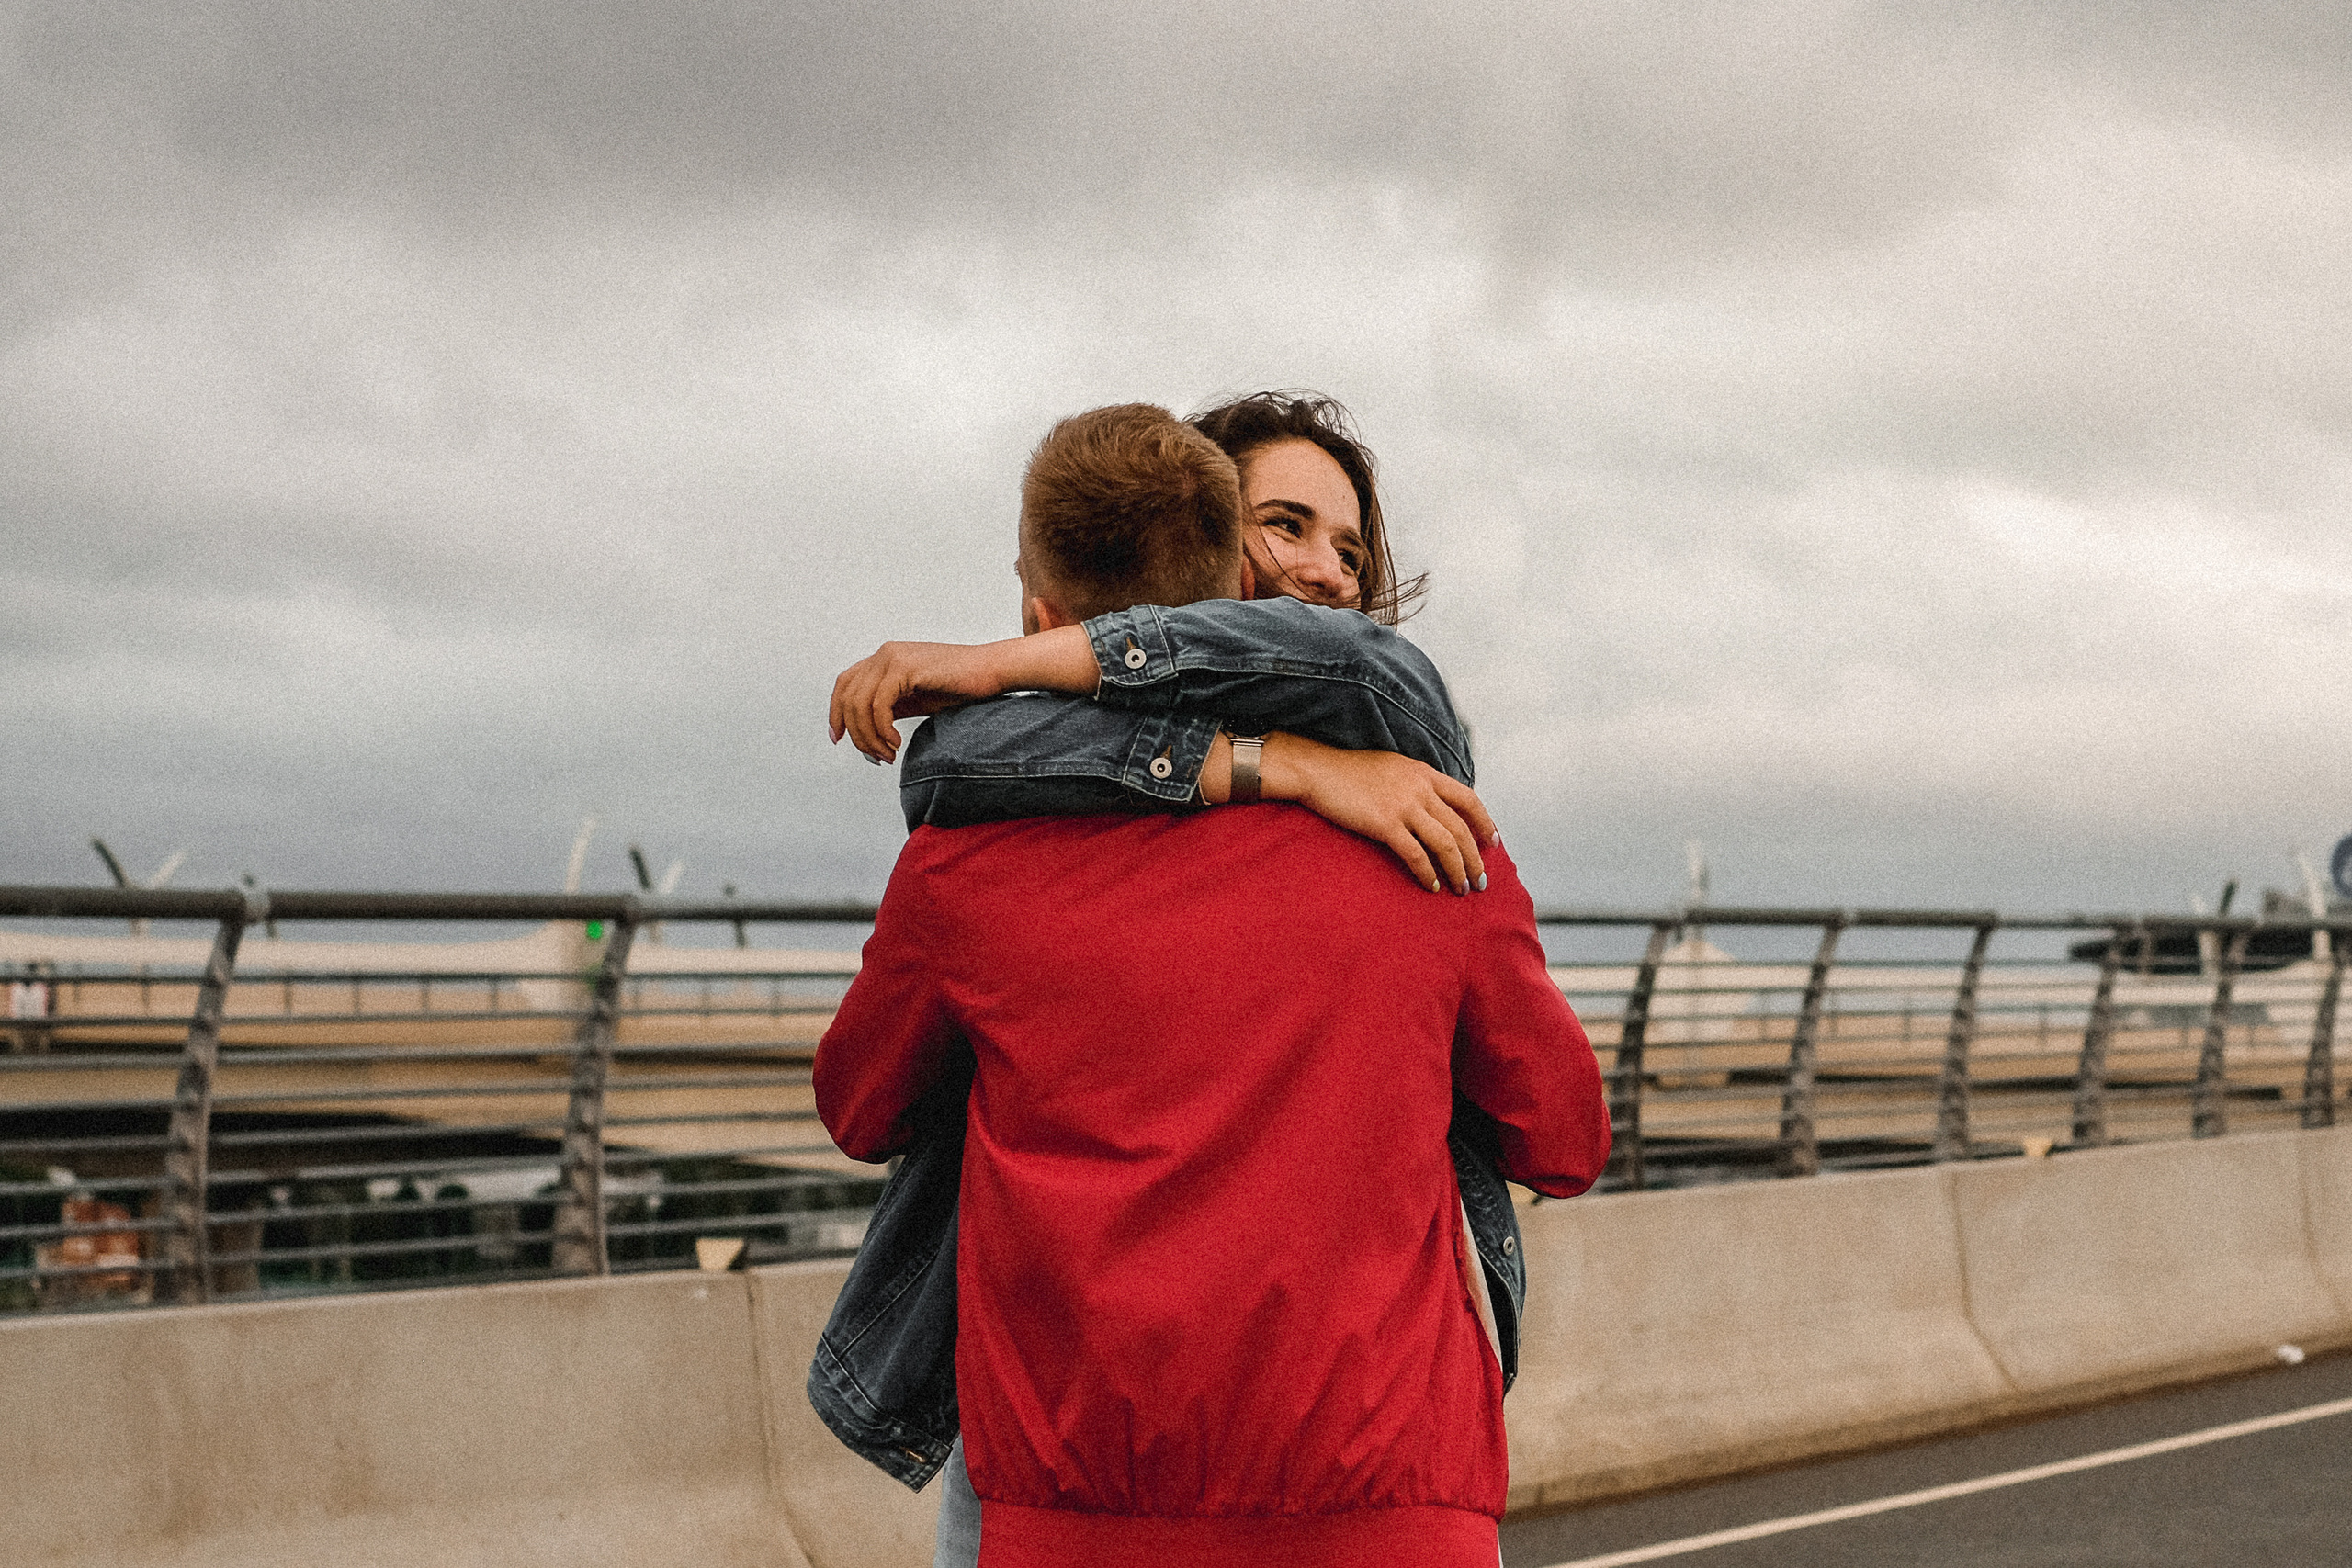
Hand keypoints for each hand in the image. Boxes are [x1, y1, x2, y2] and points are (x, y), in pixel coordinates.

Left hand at [829, 642, 1004, 763]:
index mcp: (884, 659)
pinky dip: (882, 728)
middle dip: (857, 734)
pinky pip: (879, 704)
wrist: (991, 671)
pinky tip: (896, 741)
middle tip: (876, 756)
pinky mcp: (906, 668)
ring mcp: (893, 658)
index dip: (836, 713)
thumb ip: (889, 708)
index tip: (839, 738)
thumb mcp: (914, 700)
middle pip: (848, 697)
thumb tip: (865, 730)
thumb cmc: (959, 685)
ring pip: (860, 703)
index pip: (844, 685)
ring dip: (870, 736)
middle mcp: (884, 654)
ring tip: (888, 753)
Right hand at [1259, 736, 1497, 893]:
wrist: (1317, 769)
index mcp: (1425, 773)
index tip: (1493, 843)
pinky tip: (1430, 886)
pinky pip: (1415, 854)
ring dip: (1457, 870)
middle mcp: (1420, 788)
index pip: (1469, 799)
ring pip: (1445, 844)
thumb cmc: (1349, 771)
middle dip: (1475, 859)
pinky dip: (1427, 873)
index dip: (1485, 823)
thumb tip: (1434, 807)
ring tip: (1461, 889)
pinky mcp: (1384, 824)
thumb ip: (1417, 783)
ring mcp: (1403, 805)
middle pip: (1461, 828)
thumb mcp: (1393, 767)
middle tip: (1480, 881)